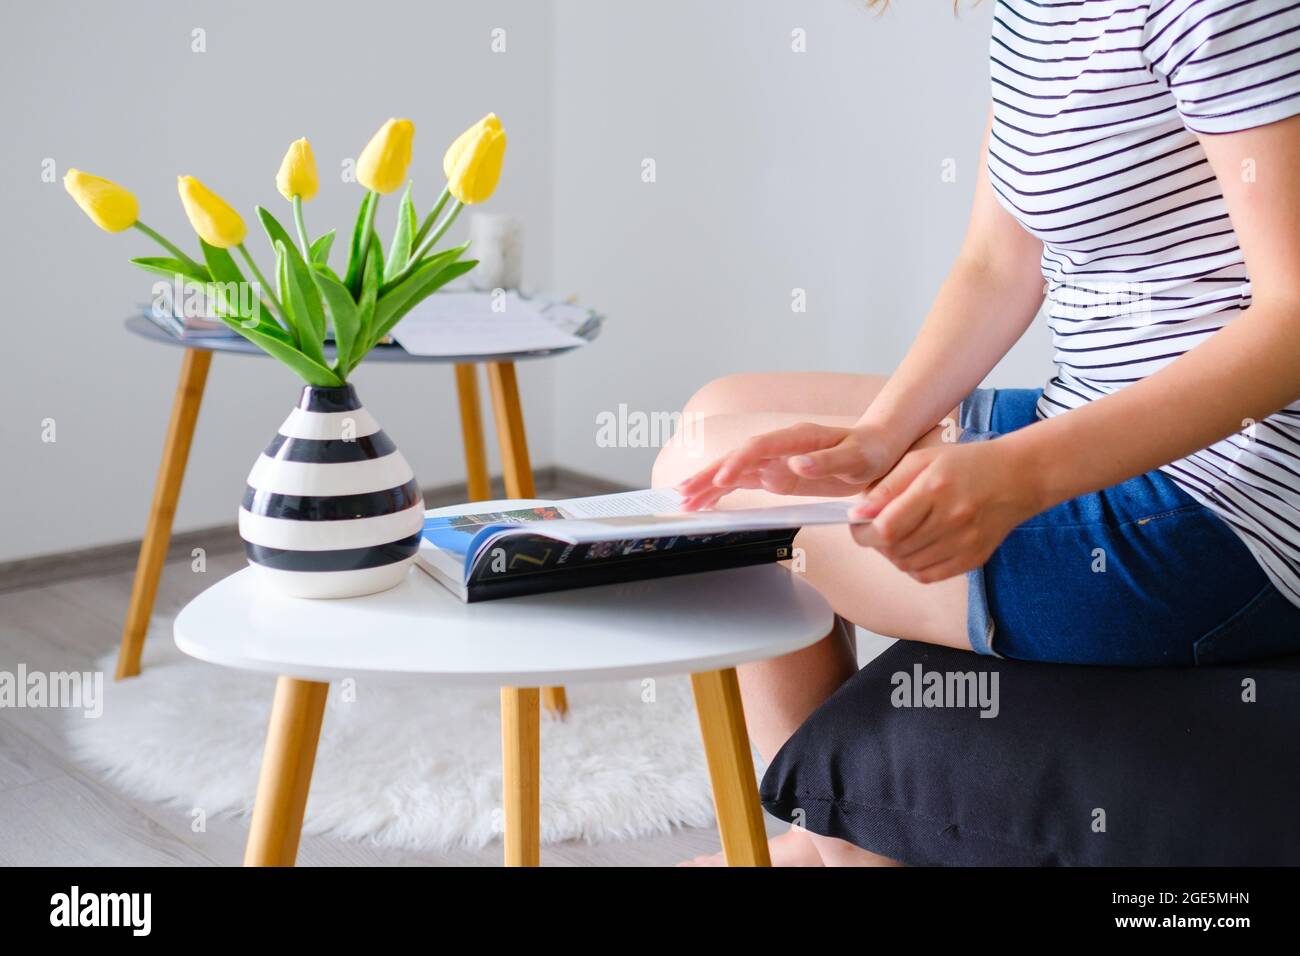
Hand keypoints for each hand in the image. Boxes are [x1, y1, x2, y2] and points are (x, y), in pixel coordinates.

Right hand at [676, 422, 905, 510]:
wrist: (876, 450)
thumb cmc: (868, 452)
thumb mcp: (856, 458)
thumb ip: (826, 461)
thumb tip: (796, 463)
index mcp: (797, 438)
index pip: (760, 448)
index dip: (738, 462)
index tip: (722, 480)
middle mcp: (779, 447)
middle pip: (737, 458)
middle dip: (710, 474)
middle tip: (685, 493)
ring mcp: (774, 461)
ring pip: (733, 471)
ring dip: (708, 484)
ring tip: (684, 501)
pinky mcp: (774, 475)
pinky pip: (742, 482)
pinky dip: (722, 492)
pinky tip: (705, 502)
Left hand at [849, 439, 1042, 582]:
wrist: (1018, 477)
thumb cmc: (965, 464)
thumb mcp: (922, 460)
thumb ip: (887, 487)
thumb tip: (857, 513)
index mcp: (935, 489)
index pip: (886, 528)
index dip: (863, 532)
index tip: (859, 524)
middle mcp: (951, 519)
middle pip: (894, 549)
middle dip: (876, 541)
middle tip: (877, 527)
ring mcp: (965, 543)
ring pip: (907, 565)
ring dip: (892, 554)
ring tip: (897, 534)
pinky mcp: (973, 559)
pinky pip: (928, 575)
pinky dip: (912, 566)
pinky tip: (915, 547)